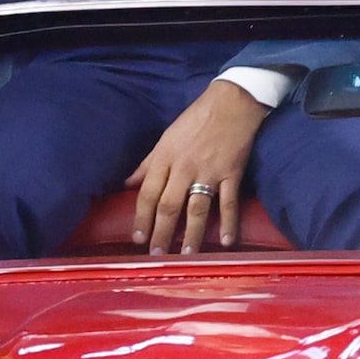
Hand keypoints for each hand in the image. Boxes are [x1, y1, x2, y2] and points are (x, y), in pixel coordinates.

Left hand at [126, 78, 273, 253]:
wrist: (231, 103)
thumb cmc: (196, 119)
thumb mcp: (166, 138)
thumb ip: (148, 164)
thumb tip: (128, 184)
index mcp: (165, 158)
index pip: (148, 193)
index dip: (141, 218)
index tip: (137, 239)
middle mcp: (184, 168)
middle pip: (169, 206)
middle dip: (161, 232)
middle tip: (157, 255)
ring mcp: (209, 172)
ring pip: (197, 208)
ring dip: (191, 234)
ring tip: (186, 254)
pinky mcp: (232, 173)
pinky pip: (229, 202)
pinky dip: (229, 223)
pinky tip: (226, 241)